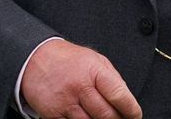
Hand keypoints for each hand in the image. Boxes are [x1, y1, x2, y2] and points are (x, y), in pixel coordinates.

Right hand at [21, 39, 142, 118]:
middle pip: (107, 115)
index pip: (119, 95)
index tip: (135, 115)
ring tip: (101, 117)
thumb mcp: (94, 59)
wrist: (35, 58)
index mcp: (93, 70)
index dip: (132, 109)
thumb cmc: (67, 59)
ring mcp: (66, 101)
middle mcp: (79, 86)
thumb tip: (127, 100)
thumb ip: (112, 79)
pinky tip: (84, 117)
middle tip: (119, 118)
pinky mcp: (53, 114)